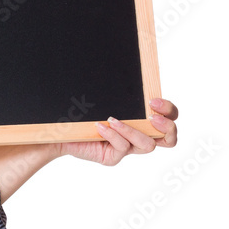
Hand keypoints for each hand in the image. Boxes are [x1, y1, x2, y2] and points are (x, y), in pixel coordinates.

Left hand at [57, 97, 178, 166]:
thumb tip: (129, 71)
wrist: (59, 129)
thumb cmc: (82, 112)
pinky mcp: (112, 157)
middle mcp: (138, 136)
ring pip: (146, 145)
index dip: (169, 111)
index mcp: (141, 120)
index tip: (153, 100)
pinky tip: (99, 126)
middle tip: (151, 115)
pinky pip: (122, 148)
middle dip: (167, 126)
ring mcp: (126, 148)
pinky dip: (112, 135)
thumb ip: (120, 93)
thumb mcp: (104, 99)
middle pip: (169, 138)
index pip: (169, 118)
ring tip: (112, 119)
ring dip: (132, 130)